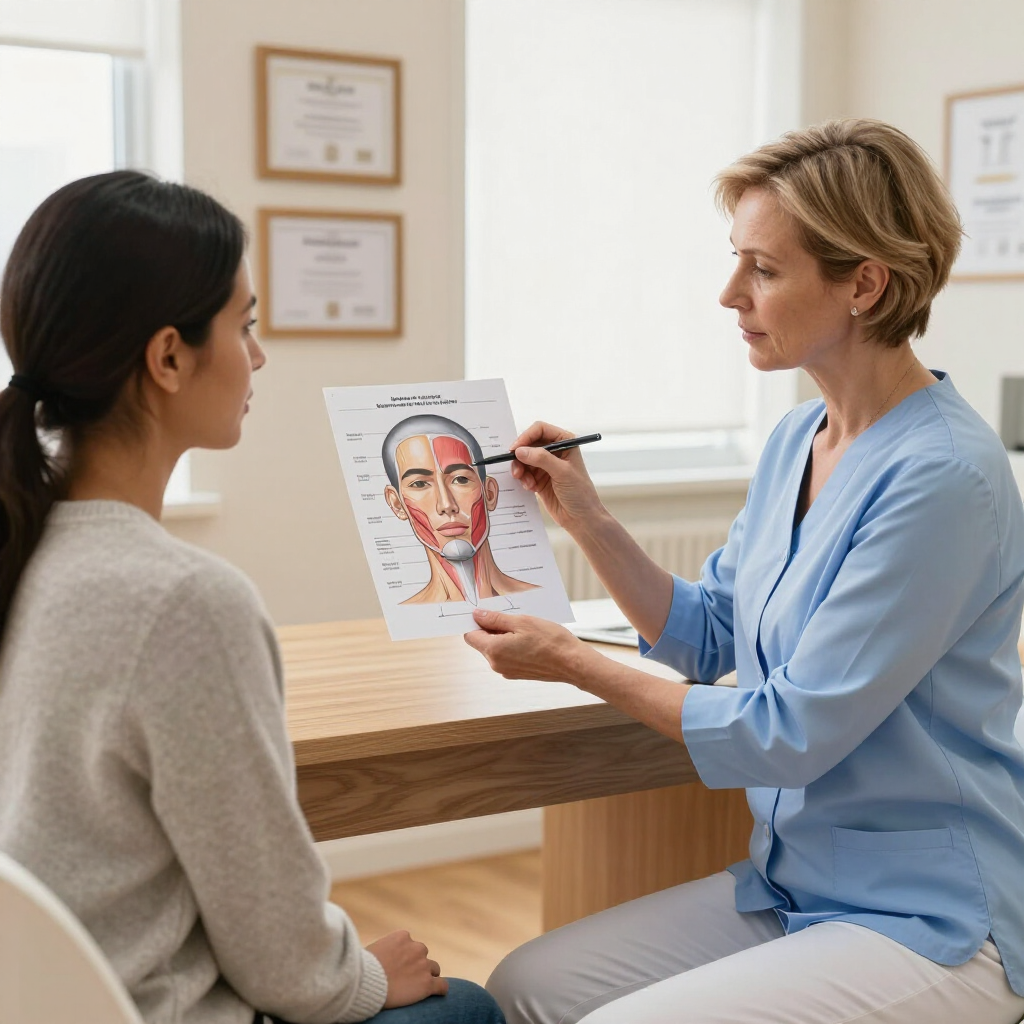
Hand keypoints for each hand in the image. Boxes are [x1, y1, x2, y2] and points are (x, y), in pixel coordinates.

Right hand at [366, 930, 447, 1007]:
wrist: (367, 983)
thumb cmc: (362, 968)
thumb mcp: (372, 950)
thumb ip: (382, 950)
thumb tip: (379, 955)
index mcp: (403, 937)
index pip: (410, 944)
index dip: (406, 956)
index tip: (399, 966)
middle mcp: (417, 948)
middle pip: (423, 955)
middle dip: (417, 964)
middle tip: (407, 977)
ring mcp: (423, 966)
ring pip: (434, 969)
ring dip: (428, 976)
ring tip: (418, 987)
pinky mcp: (427, 984)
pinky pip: (442, 985)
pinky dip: (441, 989)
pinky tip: (438, 993)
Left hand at [465, 609, 595, 683]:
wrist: (573, 663)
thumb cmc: (550, 641)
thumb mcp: (521, 622)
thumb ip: (496, 619)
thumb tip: (477, 615)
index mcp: (494, 651)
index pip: (471, 636)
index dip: (476, 622)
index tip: (487, 612)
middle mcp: (496, 664)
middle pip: (483, 643)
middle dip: (492, 628)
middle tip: (511, 617)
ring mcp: (507, 671)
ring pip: (496, 649)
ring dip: (504, 636)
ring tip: (524, 628)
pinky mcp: (517, 674)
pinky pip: (507, 656)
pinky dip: (513, 646)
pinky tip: (529, 639)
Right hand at [507, 421, 602, 530]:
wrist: (581, 518)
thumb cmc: (580, 493)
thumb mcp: (562, 473)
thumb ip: (541, 459)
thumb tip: (520, 451)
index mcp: (565, 442)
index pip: (540, 430)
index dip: (526, 437)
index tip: (515, 450)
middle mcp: (555, 451)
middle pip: (529, 444)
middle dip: (520, 456)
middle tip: (516, 470)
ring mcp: (546, 465)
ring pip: (524, 459)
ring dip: (521, 470)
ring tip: (526, 482)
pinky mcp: (540, 478)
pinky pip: (524, 473)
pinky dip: (524, 479)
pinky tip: (531, 488)